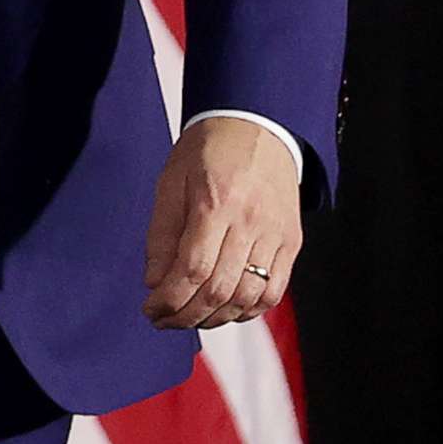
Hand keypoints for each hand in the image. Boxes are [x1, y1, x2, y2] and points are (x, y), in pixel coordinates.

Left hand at [141, 116, 300, 329]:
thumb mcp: (172, 181)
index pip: (192, 269)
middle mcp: (251, 221)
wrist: (256, 124)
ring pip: (247, 297)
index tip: (150, 309)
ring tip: (191, 317)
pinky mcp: (292, 242)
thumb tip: (154, 282)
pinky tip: (226, 311)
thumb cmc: (209, 149)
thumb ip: (162, 233)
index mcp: (216, 202)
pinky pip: (274, 291)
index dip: (169, 299)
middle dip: (186, 315)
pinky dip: (249, 310)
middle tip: (164, 320)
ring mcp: (276, 234)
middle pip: (219, 289)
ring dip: (215, 318)